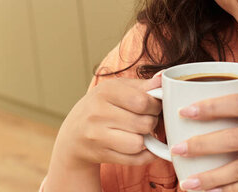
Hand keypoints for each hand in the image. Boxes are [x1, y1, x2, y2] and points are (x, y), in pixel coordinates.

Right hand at [45, 75, 162, 187]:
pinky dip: (144, 155)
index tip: (154, 106)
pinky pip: (134, 159)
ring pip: (138, 143)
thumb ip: (142, 85)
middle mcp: (98, 113)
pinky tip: (141, 146)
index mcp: (105, 91)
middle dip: (152, 122)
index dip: (155, 105)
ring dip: (145, 139)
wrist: (73, 134)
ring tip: (140, 132)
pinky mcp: (100, 154)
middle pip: (143, 123)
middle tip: (147, 119)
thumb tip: (163, 79)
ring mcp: (97, 136)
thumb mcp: (118, 89)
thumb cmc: (102, 106)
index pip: (143, 101)